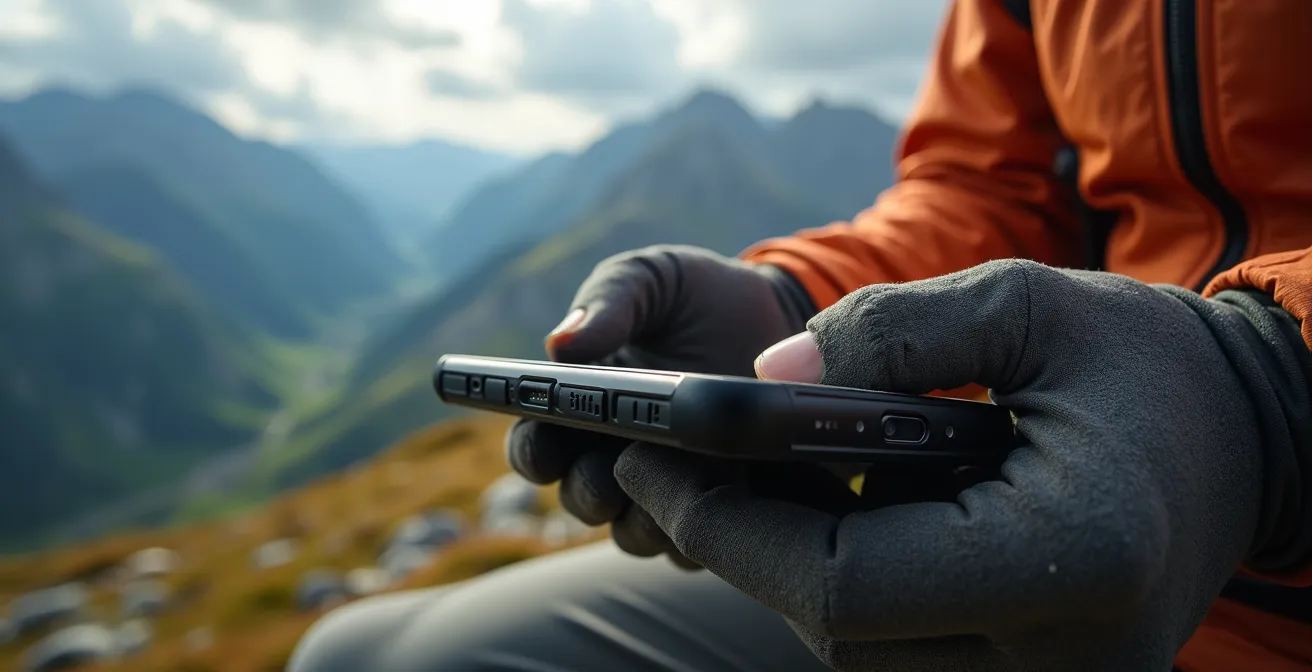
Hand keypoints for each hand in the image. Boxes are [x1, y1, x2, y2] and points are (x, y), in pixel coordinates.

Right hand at [504, 245, 815, 566]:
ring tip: (673, 483)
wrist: (783, 313)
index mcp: (583, 406)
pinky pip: (697, 544)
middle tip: (609, 470)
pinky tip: (725, 494)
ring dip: (642, 517)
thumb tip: (561, 346)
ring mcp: (669, 487)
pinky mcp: (722, 508)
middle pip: (581, 499)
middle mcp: (617, 455)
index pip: (538, 446)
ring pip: (634, 533)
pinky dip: (702, 528)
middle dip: (587, 491)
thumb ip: (609, 301)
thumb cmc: (700, 295)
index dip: (534, 453)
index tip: (546, 445)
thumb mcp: (651, 279)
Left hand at [615, 260, 1310, 669]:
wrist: (1248, 435)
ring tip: (717, 476)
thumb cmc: (1147, 360)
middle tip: (658, 461)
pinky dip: (838, 577)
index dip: (730, 526)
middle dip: (735, 542)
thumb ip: (892, 332)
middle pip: (837, 629)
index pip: (846, 585)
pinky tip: (805, 507)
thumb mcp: (1028, 303)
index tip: (651, 458)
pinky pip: (897, 642)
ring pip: (856, 646)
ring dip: (778, 562)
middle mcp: (1065, 656)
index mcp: (1074, 559)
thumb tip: (763, 378)